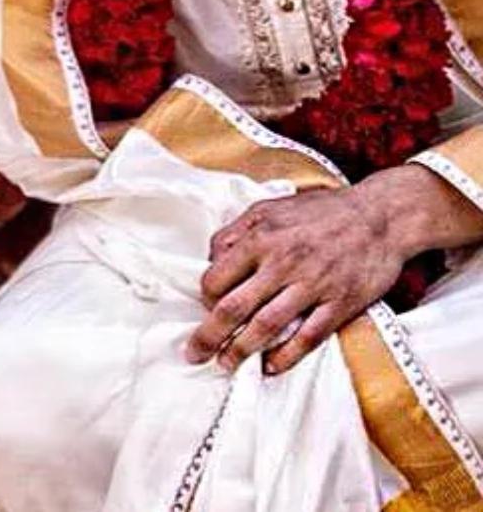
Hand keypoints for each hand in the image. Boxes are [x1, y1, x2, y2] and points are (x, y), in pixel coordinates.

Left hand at [185, 183, 406, 375]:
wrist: (380, 215)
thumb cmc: (320, 211)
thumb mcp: (268, 208)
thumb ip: (236, 232)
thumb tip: (211, 259)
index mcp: (260, 238)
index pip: (217, 278)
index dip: (205, 299)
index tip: (205, 309)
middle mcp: (282, 263)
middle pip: (234, 307)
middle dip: (209, 335)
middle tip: (195, 354)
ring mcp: (312, 285)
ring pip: (266, 327)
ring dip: (242, 351)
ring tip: (227, 365)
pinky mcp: (340, 303)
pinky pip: (308, 337)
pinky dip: (287, 356)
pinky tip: (271, 366)